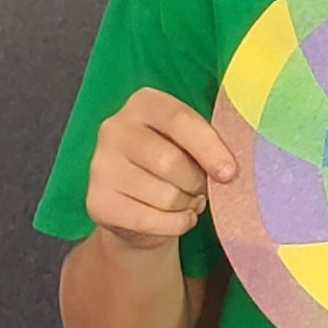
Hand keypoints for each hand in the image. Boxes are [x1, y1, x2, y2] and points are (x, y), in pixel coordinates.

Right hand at [84, 88, 235, 252]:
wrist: (134, 207)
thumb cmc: (172, 167)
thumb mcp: (188, 143)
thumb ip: (208, 143)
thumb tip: (230, 169)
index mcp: (142, 103)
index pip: (180, 120)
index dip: (210, 148)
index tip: (229, 172)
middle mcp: (114, 129)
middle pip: (170, 161)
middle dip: (197, 182)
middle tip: (202, 188)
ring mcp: (101, 166)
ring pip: (164, 195)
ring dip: (187, 205)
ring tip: (187, 201)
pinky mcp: (97, 201)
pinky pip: (150, 220)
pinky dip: (176, 224)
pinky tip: (179, 218)